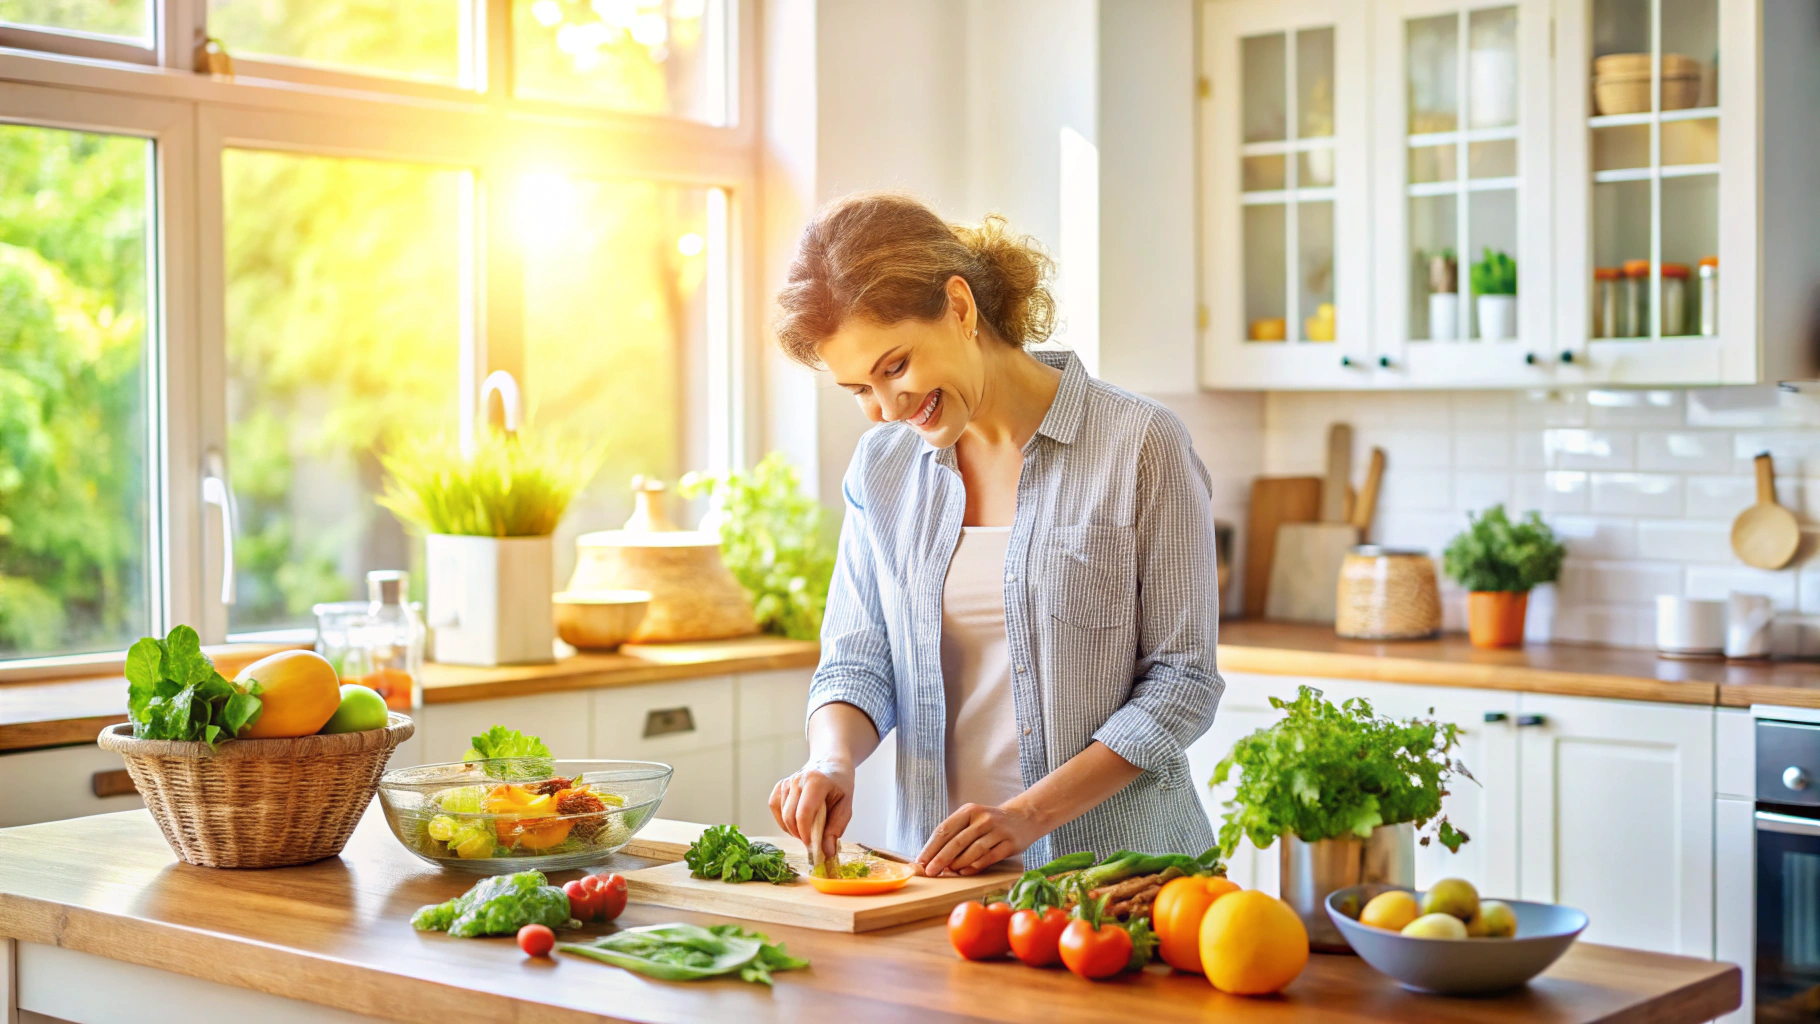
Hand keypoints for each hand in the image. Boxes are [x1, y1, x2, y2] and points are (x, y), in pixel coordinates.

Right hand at [769, 758, 855, 861]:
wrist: (830, 763)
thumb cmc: (840, 784)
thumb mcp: (846, 806)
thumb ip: (836, 828)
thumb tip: (826, 851)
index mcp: (816, 782)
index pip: (803, 813)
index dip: (805, 834)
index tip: (813, 846)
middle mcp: (798, 780)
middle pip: (790, 816)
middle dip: (800, 834)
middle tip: (812, 841)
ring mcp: (787, 782)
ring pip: (782, 815)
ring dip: (793, 828)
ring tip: (808, 828)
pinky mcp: (780, 786)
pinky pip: (775, 807)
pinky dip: (783, 820)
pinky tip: (795, 822)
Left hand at [917, 801, 1043, 876]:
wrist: (1023, 817)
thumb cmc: (990, 823)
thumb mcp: (972, 820)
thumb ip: (955, 835)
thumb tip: (932, 858)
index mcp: (969, 811)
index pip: (945, 829)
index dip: (931, 847)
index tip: (920, 861)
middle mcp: (983, 819)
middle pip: (957, 841)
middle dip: (940, 859)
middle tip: (930, 872)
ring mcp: (998, 831)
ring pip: (973, 850)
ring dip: (958, 864)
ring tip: (947, 872)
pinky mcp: (1010, 843)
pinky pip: (989, 858)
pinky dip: (975, 866)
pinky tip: (965, 873)